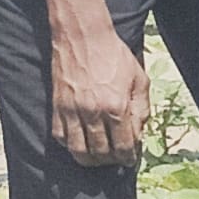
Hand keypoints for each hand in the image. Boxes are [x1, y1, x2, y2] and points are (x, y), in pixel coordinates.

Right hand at [48, 20, 151, 170]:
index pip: (123, 146)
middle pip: (101, 153)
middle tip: (116, 159)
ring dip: (90, 160)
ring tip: (99, 158)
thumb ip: (141, 108)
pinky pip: (60, 137)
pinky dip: (71, 146)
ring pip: (78, 150)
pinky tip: (81, 143)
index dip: (128, 157)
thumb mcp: (139, 79)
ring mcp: (72, 111)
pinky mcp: (57, 107)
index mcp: (117, 106)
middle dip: (111, 161)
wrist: (83, 37)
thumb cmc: (114, 56)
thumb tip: (138, 133)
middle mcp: (93, 112)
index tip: (130, 159)